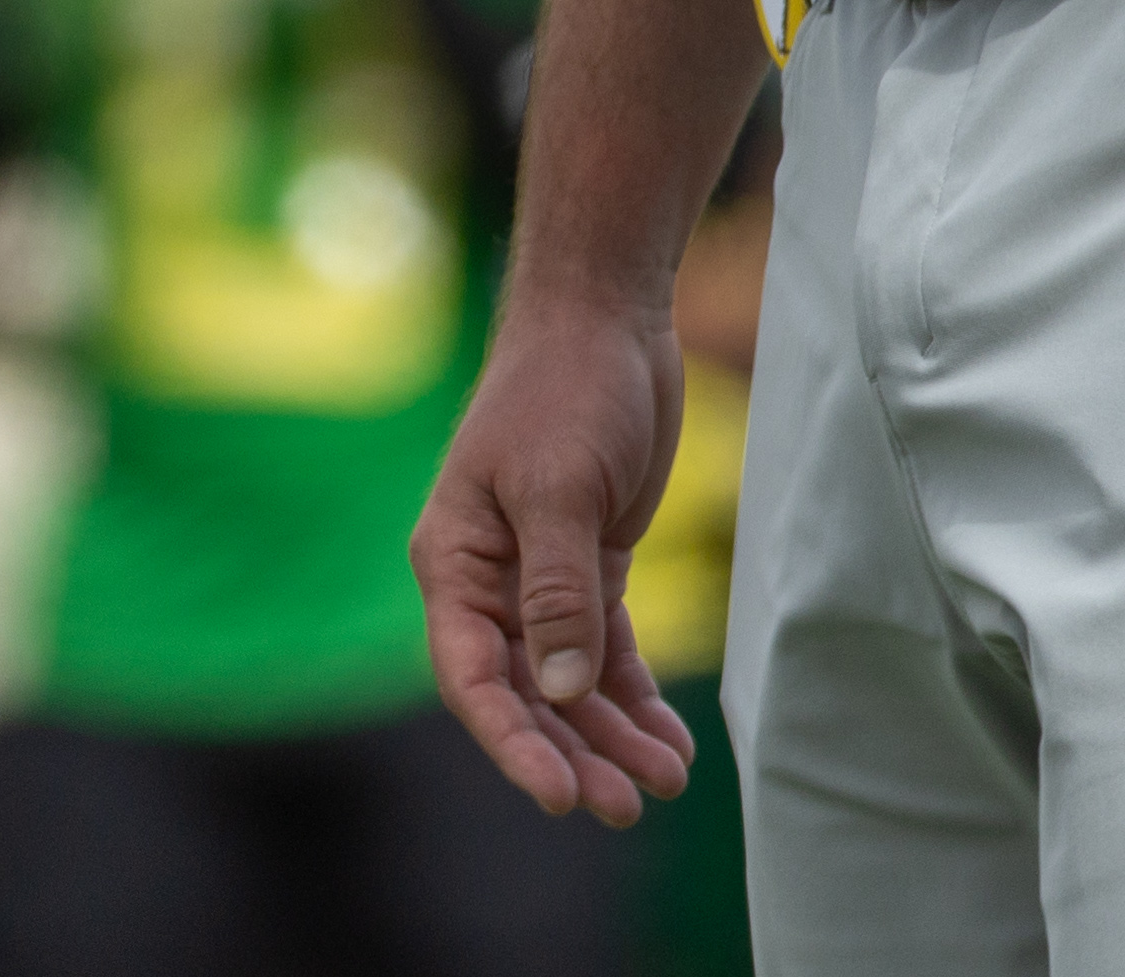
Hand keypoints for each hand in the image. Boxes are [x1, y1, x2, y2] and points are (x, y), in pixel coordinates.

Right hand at [411, 285, 699, 826]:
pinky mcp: (590, 565)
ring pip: (569, 682)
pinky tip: (669, 739)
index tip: (560, 797)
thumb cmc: (564, 388)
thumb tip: (561, 692)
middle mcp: (489, 580)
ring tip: (664, 782)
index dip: (512, 742)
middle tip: (625, 807)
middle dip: (572, 753)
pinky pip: (605, 650)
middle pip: (524, 693)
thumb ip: (557, 591)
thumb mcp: (559, 488)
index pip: (472, 675)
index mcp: (455, 560)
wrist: (606, 317)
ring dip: (611, 735)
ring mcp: (541, 577)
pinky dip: (634, 696)